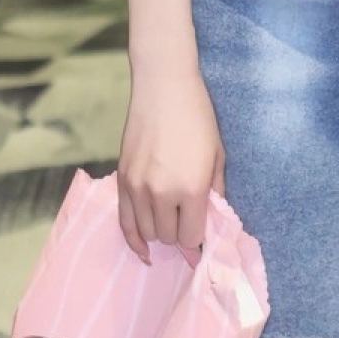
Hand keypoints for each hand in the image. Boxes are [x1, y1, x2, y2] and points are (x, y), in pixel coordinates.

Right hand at [116, 67, 225, 265]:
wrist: (164, 87)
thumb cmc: (198, 119)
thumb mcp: (217, 157)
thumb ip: (215, 194)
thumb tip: (211, 223)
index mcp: (191, 189)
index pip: (192, 236)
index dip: (200, 239)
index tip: (203, 234)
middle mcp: (161, 193)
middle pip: (169, 237)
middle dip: (181, 233)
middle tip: (188, 221)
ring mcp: (137, 187)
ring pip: (147, 232)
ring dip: (161, 232)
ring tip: (170, 222)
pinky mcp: (122, 179)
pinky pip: (124, 222)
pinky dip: (134, 239)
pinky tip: (144, 249)